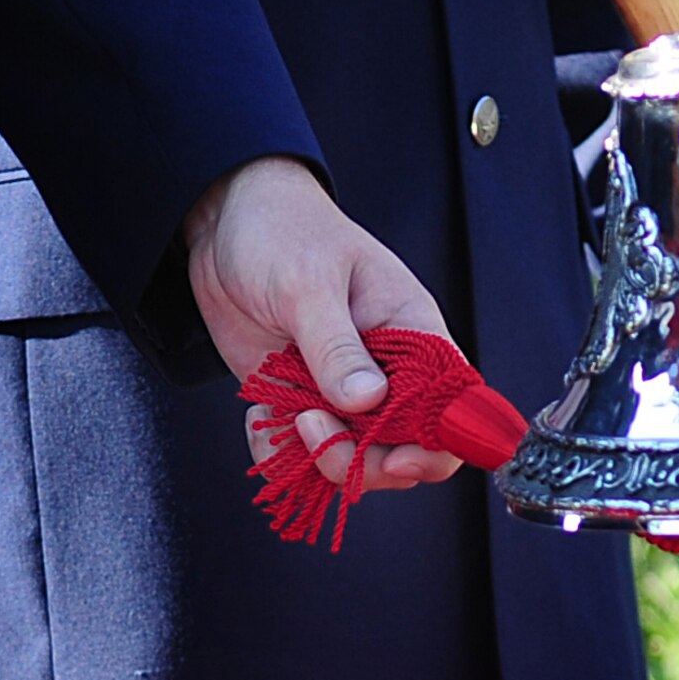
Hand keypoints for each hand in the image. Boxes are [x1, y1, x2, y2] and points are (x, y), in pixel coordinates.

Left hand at [185, 157, 460, 490]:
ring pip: (352, 457)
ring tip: (287, 416)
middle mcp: (386, 372)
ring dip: (318, 456)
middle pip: (403, 449)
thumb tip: (367, 401)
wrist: (226, 220)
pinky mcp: (301, 399)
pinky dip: (280, 451)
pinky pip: (300, 450)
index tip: (395, 457)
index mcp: (414, 336)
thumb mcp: (309, 284)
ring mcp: (342, 390)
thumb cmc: (284, 231)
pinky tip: (260, 418)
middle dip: (362, 459)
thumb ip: (337, 347)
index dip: (436, 447)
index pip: (452, 409)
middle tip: (314, 426)